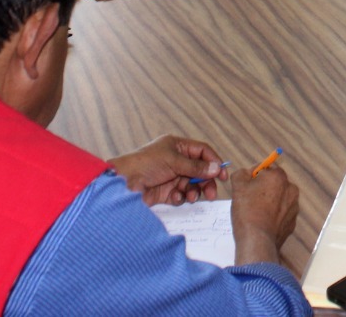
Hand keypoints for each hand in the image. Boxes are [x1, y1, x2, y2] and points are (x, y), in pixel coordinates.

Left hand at [107, 135, 228, 206]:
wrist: (122, 184)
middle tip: (212, 194)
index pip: (202, 152)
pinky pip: (180, 195)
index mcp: (177, 146)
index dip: (214, 162)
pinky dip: (181, 198)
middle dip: (206, 182)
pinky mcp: (165, 192)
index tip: (223, 175)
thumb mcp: (173, 161)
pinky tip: (175, 199)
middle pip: (199, 170)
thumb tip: (217, 168)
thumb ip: (196, 166)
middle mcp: (175, 160)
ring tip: (191, 197)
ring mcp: (170, 177)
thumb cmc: (144, 164)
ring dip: (194, 191)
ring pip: (191, 185)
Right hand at [231, 165, 299, 265]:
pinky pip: (282, 213)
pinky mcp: (292, 221)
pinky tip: (263, 221)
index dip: (255, 175)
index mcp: (278, 176)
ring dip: (269, 201)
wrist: (257, 240)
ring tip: (256, 212)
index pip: (267, 167)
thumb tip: (247, 173)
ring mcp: (294, 206)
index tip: (247, 185)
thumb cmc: (247, 212)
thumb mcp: (237, 185)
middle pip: (274, 183)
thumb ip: (242, 173)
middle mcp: (290, 189)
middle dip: (263, 188)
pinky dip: (274, 215)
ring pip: (279, 198)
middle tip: (249, 199)